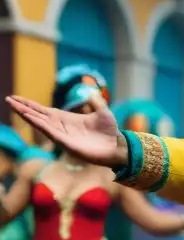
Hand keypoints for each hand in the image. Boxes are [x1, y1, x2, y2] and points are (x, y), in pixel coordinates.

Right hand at [5, 96, 126, 168]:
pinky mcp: (65, 143)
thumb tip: (89, 92)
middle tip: (8, 99)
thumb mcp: (102, 112)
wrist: (117, 146)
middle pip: (37, 115)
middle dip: (23, 108)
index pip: (43, 110)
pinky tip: (29, 117)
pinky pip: (49, 132)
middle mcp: (60, 126)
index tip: (16, 98)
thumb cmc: (109, 132)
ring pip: (39, 123)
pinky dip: (38, 124)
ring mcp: (61, 135)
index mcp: (66, 119)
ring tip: (14, 106)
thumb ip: (95, 102)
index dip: (30, 105)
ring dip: (27, 114)